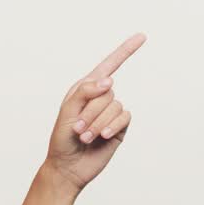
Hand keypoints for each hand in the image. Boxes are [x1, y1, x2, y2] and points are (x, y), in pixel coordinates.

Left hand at [44, 32, 145, 191]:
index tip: (142, 37)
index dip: (125, 50)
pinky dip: (112, 126)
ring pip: (114, 106)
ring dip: (98, 123)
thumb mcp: (67, 112)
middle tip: (78, 130)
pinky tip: (103, 137)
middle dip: (91, 112)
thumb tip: (109, 80)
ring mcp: (111, 113)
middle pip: (107, 92)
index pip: (109, 66)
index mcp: (85, 88)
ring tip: (85, 137)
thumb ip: (85, 92)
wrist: (68, 167)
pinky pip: (124, 118)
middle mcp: (100, 98)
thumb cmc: (62, 139)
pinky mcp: (120, 128)